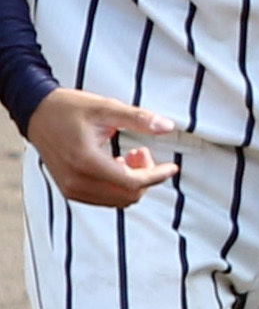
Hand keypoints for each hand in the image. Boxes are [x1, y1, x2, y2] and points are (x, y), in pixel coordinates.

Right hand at [25, 90, 178, 207]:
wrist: (38, 114)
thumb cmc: (69, 109)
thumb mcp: (107, 108)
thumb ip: (139, 118)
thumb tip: (168, 126)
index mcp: (86, 161)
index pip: (131, 182)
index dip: (157, 175)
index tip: (171, 166)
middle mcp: (76, 181)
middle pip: (127, 196)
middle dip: (144, 176)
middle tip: (142, 150)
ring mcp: (70, 188)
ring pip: (117, 200)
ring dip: (132, 182)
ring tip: (130, 154)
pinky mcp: (69, 189)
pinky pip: (103, 198)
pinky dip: (118, 186)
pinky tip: (117, 163)